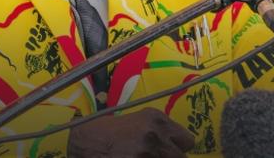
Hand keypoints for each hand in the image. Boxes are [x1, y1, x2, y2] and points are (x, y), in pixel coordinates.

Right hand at [68, 107, 194, 157]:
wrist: (85, 141)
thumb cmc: (111, 131)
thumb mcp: (139, 121)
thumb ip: (161, 131)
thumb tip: (179, 147)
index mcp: (156, 119)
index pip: (188, 141)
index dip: (179, 148)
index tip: (170, 151)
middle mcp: (154, 134)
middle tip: (155, 156)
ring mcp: (146, 153)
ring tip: (142, 157)